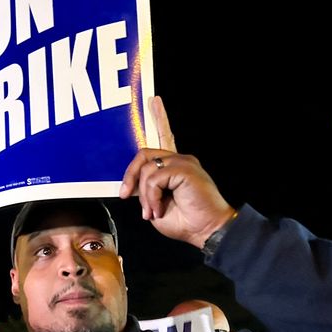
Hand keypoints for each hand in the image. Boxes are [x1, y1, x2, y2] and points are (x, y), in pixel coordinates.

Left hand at [120, 96, 232, 247]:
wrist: (205, 231)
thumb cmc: (186, 222)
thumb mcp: (156, 205)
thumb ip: (145, 190)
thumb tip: (132, 185)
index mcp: (175, 166)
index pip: (166, 136)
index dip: (159, 117)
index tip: (152, 101)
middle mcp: (180, 159)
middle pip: (143, 154)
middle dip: (129, 176)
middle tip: (125, 195)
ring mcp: (184, 162)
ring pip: (146, 168)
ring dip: (144, 195)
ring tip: (153, 211)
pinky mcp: (185, 168)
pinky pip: (154, 178)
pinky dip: (151, 197)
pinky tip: (159, 208)